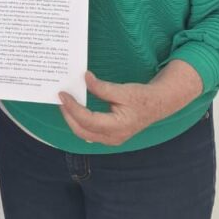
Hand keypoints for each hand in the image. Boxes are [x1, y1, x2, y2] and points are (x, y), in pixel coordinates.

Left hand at [59, 63, 202, 145]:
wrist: (157, 105)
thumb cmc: (142, 98)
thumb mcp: (123, 90)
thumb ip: (102, 87)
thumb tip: (85, 78)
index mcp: (118, 127)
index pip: (88, 120)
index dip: (72, 108)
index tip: (63, 95)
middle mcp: (113, 137)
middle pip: (82, 130)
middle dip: (68, 115)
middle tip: (60, 98)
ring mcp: (111, 139)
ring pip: (84, 133)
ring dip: (72, 119)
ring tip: (65, 103)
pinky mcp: (109, 136)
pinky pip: (89, 132)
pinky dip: (80, 121)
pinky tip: (75, 109)